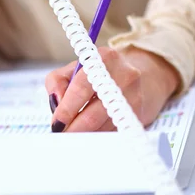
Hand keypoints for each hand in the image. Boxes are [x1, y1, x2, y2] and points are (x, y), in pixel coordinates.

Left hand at [45, 47, 180, 131]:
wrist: (132, 77)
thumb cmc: (96, 75)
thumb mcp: (72, 69)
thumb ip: (56, 82)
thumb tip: (57, 104)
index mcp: (105, 58)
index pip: (81, 87)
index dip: (66, 109)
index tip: (57, 123)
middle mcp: (124, 75)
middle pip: (94, 113)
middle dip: (74, 128)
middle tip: (62, 136)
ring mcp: (134, 96)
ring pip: (103, 126)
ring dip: (85, 134)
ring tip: (72, 134)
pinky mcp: (138, 114)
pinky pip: (112, 131)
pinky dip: (97, 135)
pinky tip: (90, 133)